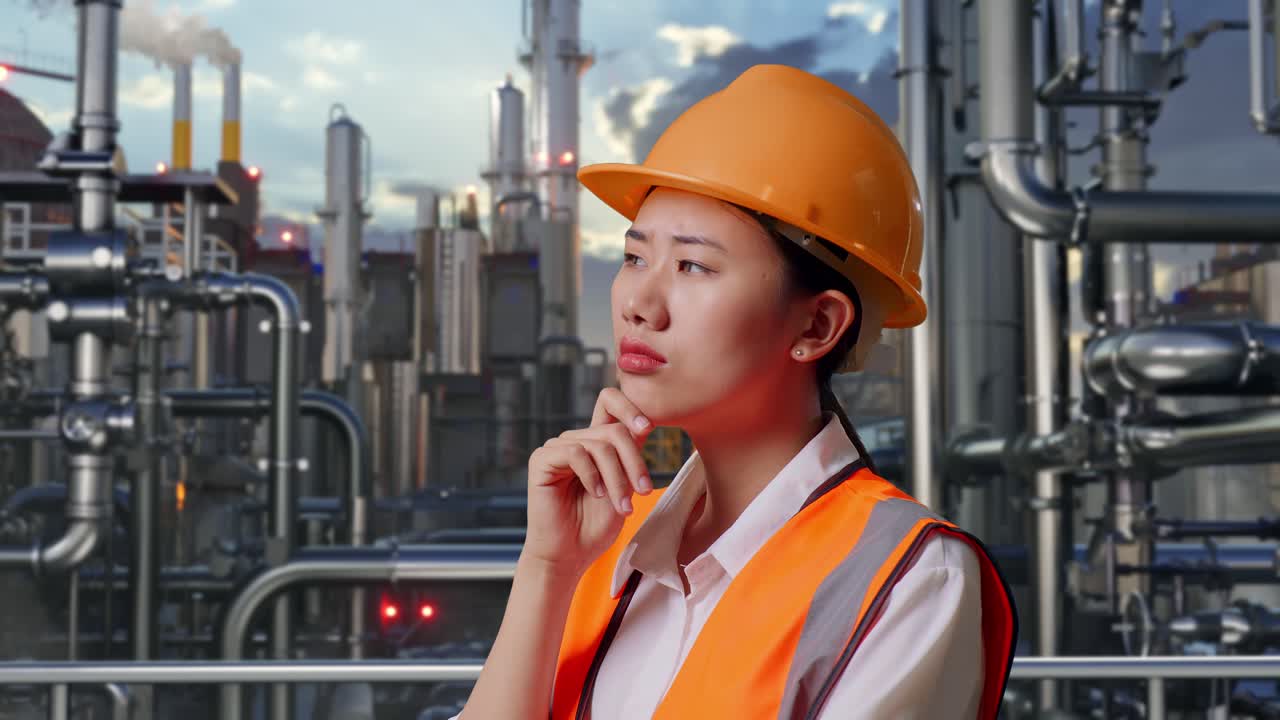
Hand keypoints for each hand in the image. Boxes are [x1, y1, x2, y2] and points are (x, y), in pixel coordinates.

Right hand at [522, 388, 654, 578]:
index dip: (630, 406)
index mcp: (595, 442)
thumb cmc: (596, 525)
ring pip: (600, 445)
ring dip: (617, 478)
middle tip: (644, 492)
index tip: (648, 428)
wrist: (570, 555)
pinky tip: (596, 494)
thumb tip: (645, 425)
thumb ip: (629, 455)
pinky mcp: (542, 460)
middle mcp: (576, 440)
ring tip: (622, 506)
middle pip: (614, 430)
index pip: (609, 401)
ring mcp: (557, 448)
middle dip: (634, 462)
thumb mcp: (624, 486)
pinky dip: (592, 475)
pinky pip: (575, 453)